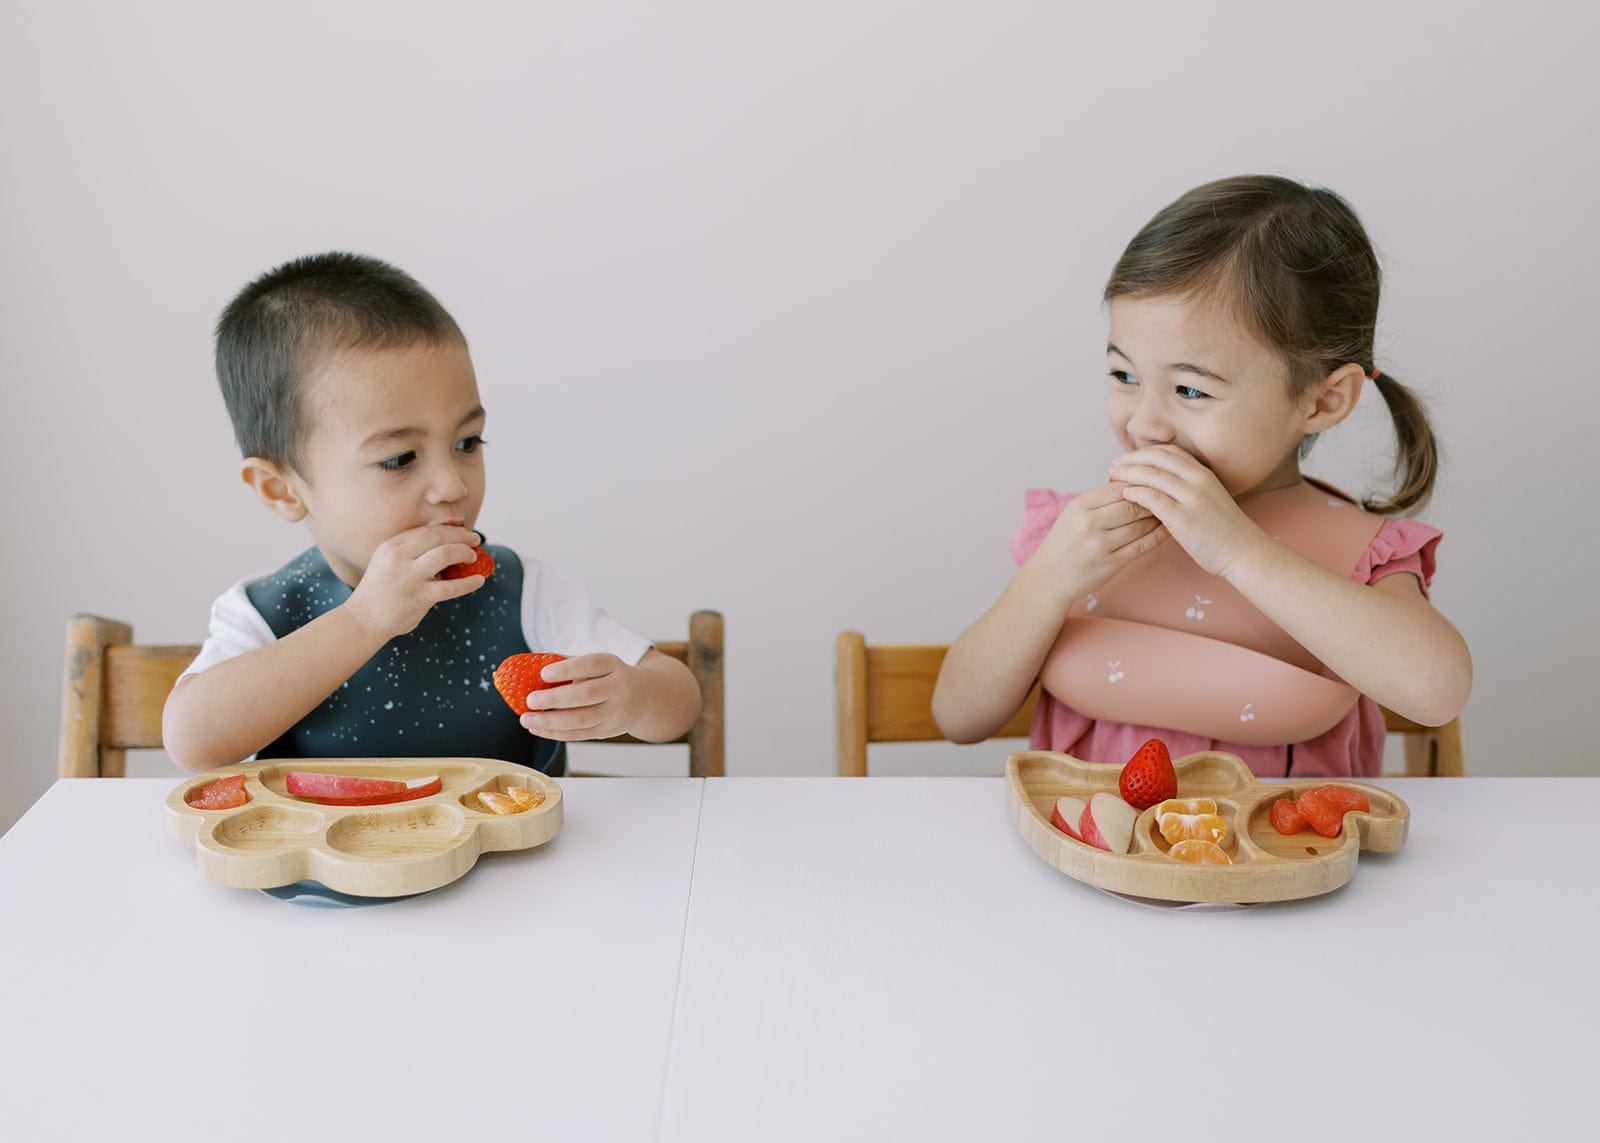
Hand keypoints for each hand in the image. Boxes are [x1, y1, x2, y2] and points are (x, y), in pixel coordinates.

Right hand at [342, 524, 485, 640]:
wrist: (364, 619)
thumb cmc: (381, 591)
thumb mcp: (388, 563)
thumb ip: (410, 551)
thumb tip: (446, 540)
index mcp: (391, 546)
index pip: (425, 530)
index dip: (448, 527)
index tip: (462, 529)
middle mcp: (399, 557)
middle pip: (437, 536)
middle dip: (460, 535)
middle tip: (475, 540)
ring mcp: (409, 577)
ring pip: (445, 554)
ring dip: (464, 552)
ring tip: (473, 557)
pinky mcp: (420, 597)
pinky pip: (451, 587)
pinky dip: (468, 582)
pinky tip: (479, 581)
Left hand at [518, 653, 646, 740]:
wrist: (643, 698)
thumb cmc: (610, 677)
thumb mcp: (598, 664)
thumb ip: (569, 663)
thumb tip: (532, 664)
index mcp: (613, 665)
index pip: (591, 665)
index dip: (567, 670)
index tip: (544, 673)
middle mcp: (618, 689)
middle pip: (586, 695)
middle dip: (555, 699)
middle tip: (530, 700)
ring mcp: (614, 713)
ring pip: (581, 720)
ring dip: (550, 722)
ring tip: (527, 719)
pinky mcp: (607, 731)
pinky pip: (579, 735)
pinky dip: (555, 733)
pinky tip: (537, 729)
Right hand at [1027, 480, 1167, 602]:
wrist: (1049, 577)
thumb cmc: (1064, 543)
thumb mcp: (1073, 514)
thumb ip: (1099, 501)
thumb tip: (1133, 484)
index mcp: (1079, 507)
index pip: (1117, 487)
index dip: (1138, 484)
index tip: (1151, 483)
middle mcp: (1089, 524)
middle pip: (1132, 505)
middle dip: (1152, 500)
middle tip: (1167, 496)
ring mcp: (1101, 545)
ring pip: (1140, 525)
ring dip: (1158, 518)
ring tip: (1169, 512)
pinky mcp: (1112, 564)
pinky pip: (1142, 546)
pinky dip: (1158, 536)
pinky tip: (1166, 530)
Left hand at [1109, 446, 1270, 577]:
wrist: (1243, 552)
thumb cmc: (1224, 531)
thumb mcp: (1210, 498)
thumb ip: (1190, 488)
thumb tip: (1162, 484)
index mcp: (1205, 474)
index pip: (1170, 452)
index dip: (1146, 452)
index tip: (1129, 458)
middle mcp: (1199, 480)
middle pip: (1158, 458)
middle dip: (1132, 459)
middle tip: (1115, 465)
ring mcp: (1192, 497)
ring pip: (1152, 475)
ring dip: (1129, 474)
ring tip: (1113, 478)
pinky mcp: (1183, 517)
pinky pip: (1152, 498)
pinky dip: (1135, 493)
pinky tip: (1125, 495)